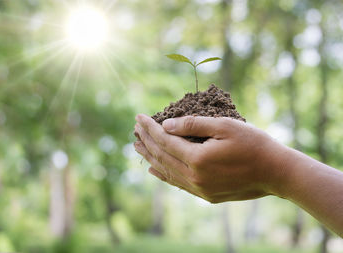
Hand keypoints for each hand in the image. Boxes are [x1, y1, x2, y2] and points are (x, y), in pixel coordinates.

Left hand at [134, 114, 288, 202]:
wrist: (276, 173)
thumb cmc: (254, 144)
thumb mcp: (224, 126)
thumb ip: (193, 125)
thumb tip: (166, 125)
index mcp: (198, 159)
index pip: (164, 141)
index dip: (149, 128)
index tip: (139, 117)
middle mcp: (195, 177)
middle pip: (161, 157)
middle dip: (146, 141)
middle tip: (134, 129)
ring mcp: (200, 189)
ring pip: (166, 171)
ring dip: (150, 157)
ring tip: (137, 146)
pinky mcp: (206, 195)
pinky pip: (177, 183)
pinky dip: (163, 174)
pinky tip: (153, 169)